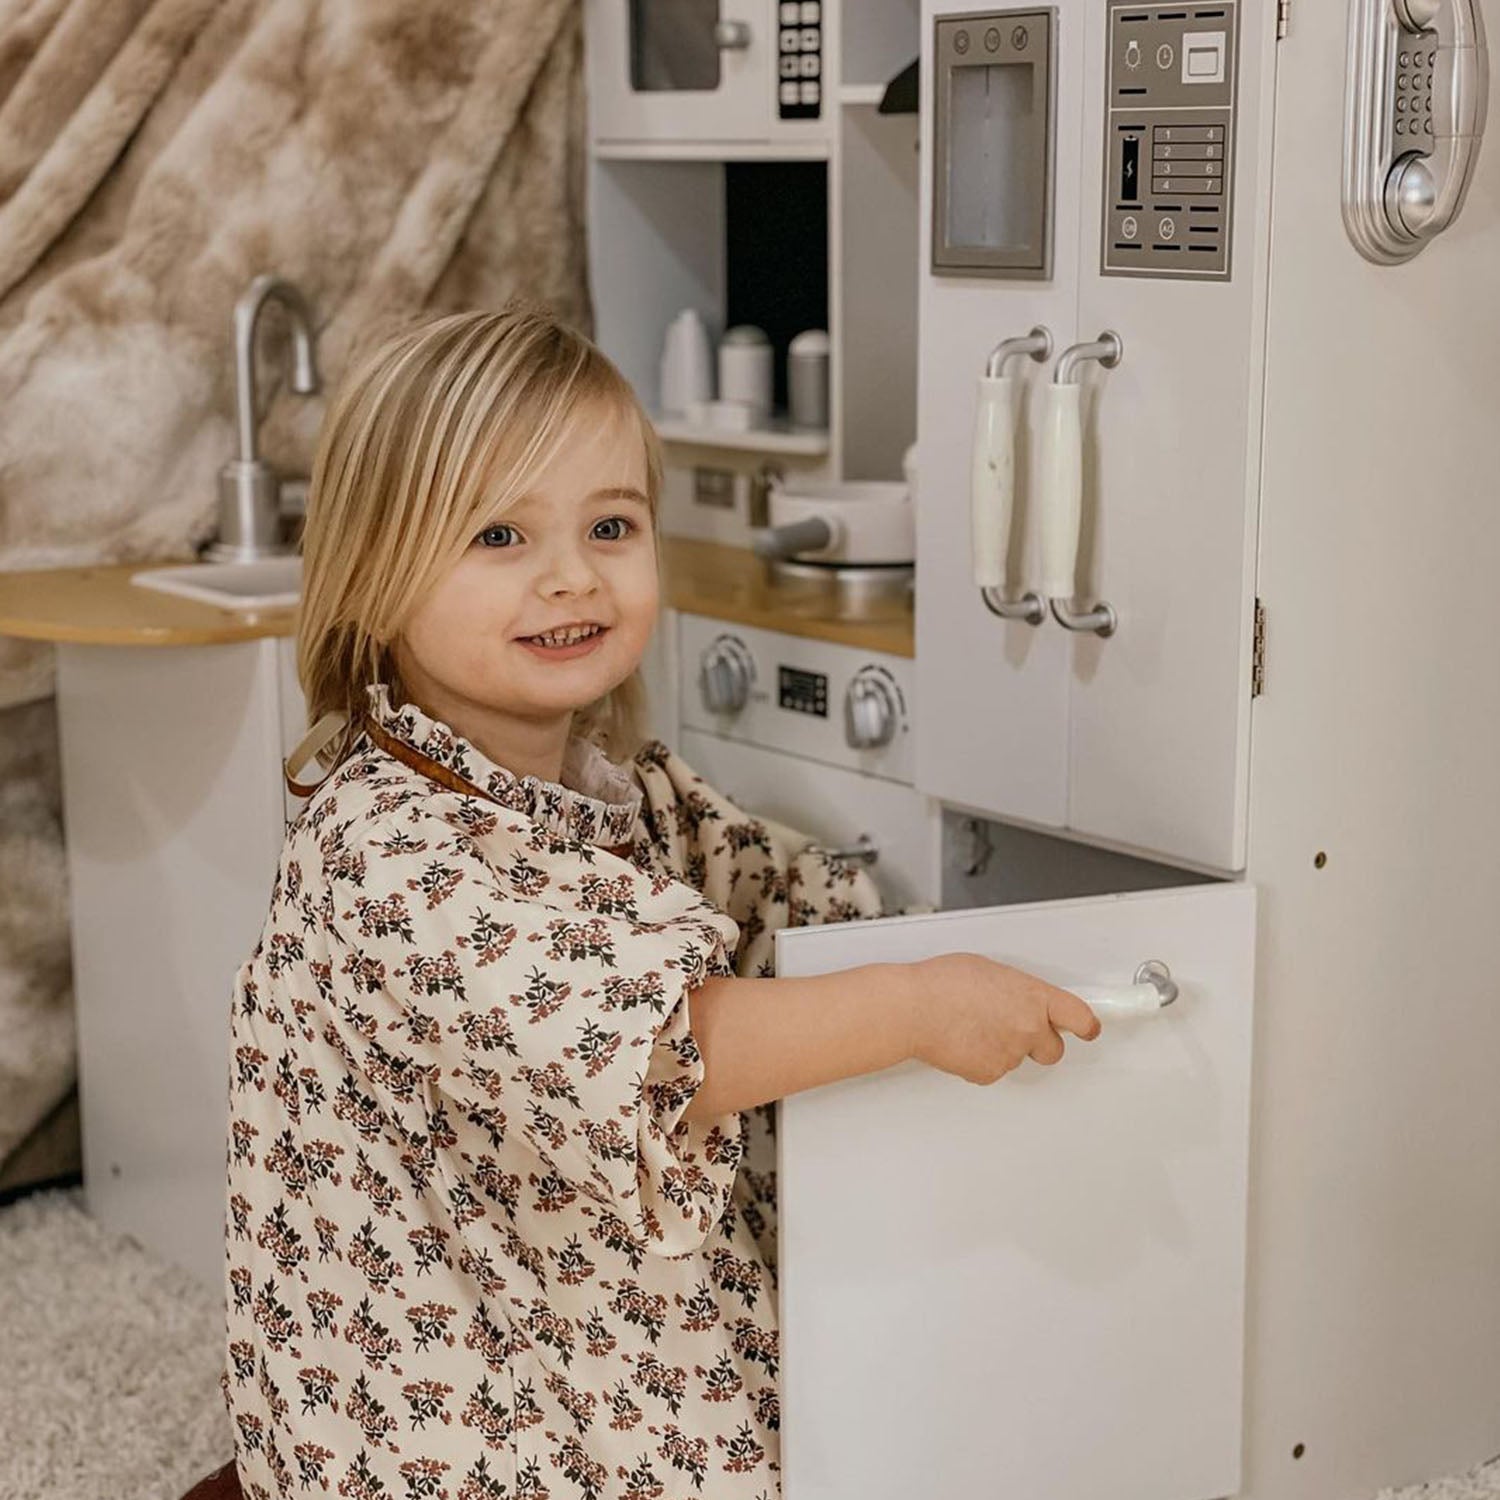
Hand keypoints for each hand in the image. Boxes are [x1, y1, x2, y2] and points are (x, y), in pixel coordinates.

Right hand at [905, 952, 1101, 1083]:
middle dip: (1040, 1041)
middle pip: (1054, 1049)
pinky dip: (982, 1059)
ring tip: (974, 1027)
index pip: (1079, 1017)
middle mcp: (1028, 1028)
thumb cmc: (941, 983)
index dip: (1087, 1025)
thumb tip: (1017, 998)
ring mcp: (1010, 1054)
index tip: (1090, 1028)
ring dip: (1004, 1047)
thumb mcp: (990, 970)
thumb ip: (1016, 989)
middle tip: (1017, 1029)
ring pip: (1018, 1058)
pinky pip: (994, 1069)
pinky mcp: (989, 1073)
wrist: (912, 1009)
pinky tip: (964, 1041)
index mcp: (1033, 996)